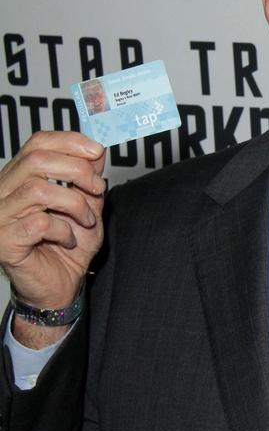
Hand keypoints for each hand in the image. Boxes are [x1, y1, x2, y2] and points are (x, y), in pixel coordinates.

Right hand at [0, 131, 106, 319]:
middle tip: (97, 188)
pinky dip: (63, 229)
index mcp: (20, 178)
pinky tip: (68, 240)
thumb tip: (96, 152)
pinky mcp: (5, 241)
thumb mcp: (87, 208)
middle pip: (36, 160)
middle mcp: (4, 192)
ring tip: (86, 220)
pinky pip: (38, 223)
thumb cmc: (67, 249)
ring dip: (74, 203)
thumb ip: (89, 181)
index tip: (96, 151)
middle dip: (77, 170)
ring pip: (38, 189)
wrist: (58, 289)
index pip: (37, 143)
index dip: (68, 141)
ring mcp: (0, 216)